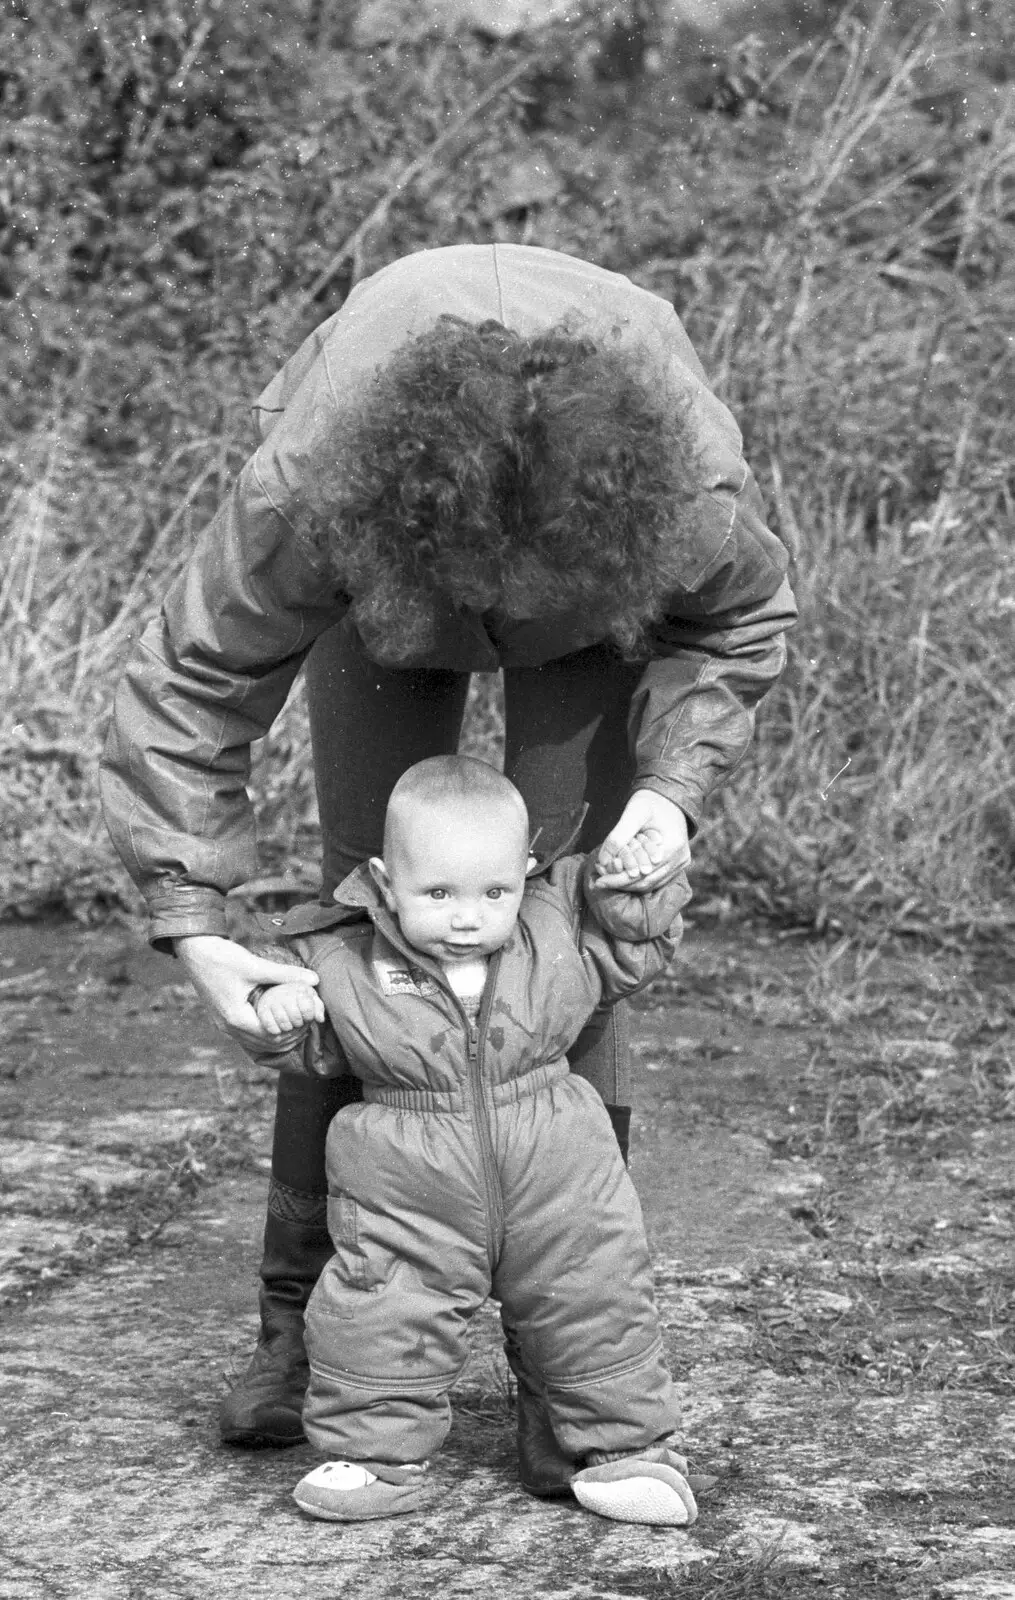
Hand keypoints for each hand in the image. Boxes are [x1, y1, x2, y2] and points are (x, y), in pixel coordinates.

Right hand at [174, 935, 323, 1051]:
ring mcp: (223, 1024)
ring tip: (296, 1022)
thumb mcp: (255, 965)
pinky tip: (276, 1018)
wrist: (194, 950)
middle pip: (265, 1043)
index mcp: (236, 1018)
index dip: (293, 1031)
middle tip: (307, 1023)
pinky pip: (247, 1033)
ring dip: (276, 1035)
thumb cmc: (222, 957)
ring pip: (255, 1041)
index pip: (272, 1037)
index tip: (309, 1020)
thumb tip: (315, 980)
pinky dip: (263, 1031)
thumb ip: (285, 974)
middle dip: (288, 1036)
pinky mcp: (222, 1018)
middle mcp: (228, 1027)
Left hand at [594, 791, 690, 890]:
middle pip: (646, 882)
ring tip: (608, 879)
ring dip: (629, 884)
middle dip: (621, 884)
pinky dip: (638, 879)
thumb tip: (602, 860)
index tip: (599, 881)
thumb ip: (619, 835)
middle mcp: (680, 859)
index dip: (619, 879)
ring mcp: (680, 863)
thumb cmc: (651, 801)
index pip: (642, 873)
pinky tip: (622, 874)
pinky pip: (656, 878)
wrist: (670, 796)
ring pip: (651, 884)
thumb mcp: (633, 813)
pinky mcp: (677, 863)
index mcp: (672, 847)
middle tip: (600, 882)